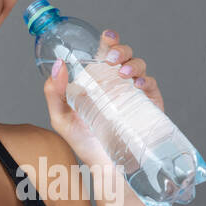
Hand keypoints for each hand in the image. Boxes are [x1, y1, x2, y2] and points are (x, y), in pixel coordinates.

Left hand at [41, 28, 163, 172]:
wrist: (106, 167)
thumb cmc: (84, 143)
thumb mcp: (62, 118)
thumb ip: (54, 93)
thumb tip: (58, 65)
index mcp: (98, 80)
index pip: (105, 52)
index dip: (108, 40)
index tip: (106, 38)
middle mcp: (117, 83)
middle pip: (124, 54)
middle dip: (120, 49)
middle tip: (111, 59)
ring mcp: (134, 92)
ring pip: (139, 66)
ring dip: (132, 64)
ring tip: (122, 73)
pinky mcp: (149, 104)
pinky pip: (151, 86)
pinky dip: (145, 80)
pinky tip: (136, 85)